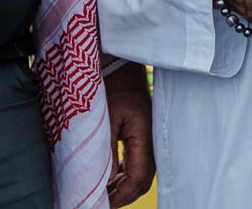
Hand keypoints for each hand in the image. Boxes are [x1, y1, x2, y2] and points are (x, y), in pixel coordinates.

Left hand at [103, 63, 154, 207]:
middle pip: (142, 179)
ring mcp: (148, 133)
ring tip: (102, 191)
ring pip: (140, 170)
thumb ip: (103, 155)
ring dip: (122, 184)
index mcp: (145, 136)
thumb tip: (100, 186)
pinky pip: (136, 158)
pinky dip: (123, 171)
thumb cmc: (109, 83)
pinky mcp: (140, 128)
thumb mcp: (102, 121)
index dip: (120, 198)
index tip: (100, 204)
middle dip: (122, 195)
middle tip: (100, 202)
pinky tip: (110, 174)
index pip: (138, 179)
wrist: (116, 57)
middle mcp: (151, 138)